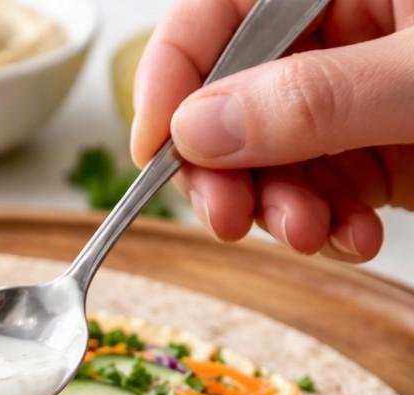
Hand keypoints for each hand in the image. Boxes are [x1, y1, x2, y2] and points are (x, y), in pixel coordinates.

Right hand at [131, 0, 413, 261]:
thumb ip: (312, 98)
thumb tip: (196, 129)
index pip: (216, 13)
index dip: (170, 78)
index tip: (154, 152)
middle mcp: (337, 32)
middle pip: (229, 99)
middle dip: (224, 171)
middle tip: (228, 218)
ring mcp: (353, 93)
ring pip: (267, 159)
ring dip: (277, 211)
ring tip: (311, 233)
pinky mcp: (376, 146)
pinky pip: (319, 191)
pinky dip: (327, 227)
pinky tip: (355, 238)